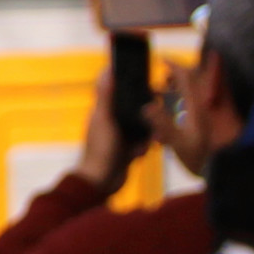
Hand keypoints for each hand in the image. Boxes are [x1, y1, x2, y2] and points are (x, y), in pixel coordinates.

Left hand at [75, 52, 144, 192]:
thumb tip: (108, 72)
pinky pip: (144, 142)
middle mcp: (114, 120)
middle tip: (154, 118)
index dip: (133, 86)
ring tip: (140, 144)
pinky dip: (143, 147)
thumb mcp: (103, 120)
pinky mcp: (130, 148)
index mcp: (104, 111)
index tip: (148, 84)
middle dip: (147, 114)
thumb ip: (106, 97)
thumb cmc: (99, 150)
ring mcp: (122, 134)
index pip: (120, 91)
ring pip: (144, 125)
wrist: (101, 182)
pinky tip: (137, 153)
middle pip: (137, 108)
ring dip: (146, 135)